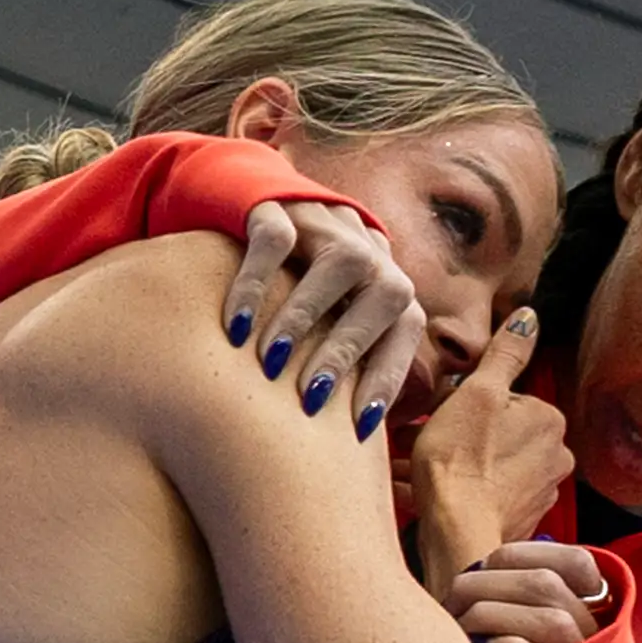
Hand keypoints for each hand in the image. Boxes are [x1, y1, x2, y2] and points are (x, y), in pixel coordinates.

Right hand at [226, 200, 424, 439]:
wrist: (254, 198)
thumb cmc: (296, 287)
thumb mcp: (328, 316)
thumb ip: (345, 360)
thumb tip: (355, 444)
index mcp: (385, 281)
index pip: (406, 327)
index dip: (388, 375)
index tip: (358, 425)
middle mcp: (368, 249)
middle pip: (384, 295)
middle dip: (346, 351)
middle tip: (307, 399)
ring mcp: (325, 221)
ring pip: (337, 264)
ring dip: (305, 317)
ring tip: (270, 364)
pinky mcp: (278, 205)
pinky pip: (274, 241)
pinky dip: (255, 284)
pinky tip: (235, 326)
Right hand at [403, 308, 569, 559]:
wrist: (456, 533)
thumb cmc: (460, 460)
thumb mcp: (477, 392)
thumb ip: (505, 354)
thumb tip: (529, 317)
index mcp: (549, 420)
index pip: (506, 399)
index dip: (467, 402)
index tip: (442, 413)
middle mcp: (556, 456)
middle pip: (500, 432)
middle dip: (463, 434)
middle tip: (424, 440)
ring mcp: (540, 493)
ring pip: (491, 464)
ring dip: (459, 463)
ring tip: (418, 469)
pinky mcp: (520, 522)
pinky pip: (487, 496)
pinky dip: (463, 491)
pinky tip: (432, 494)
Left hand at [445, 541, 610, 642]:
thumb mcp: (547, 635)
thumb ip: (528, 599)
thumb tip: (484, 566)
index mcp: (595, 610)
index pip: (575, 562)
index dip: (523, 555)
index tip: (483, 565)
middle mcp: (596, 634)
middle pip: (545, 584)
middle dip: (487, 584)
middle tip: (452, 599)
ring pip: (547, 619)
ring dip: (490, 614)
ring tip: (460, 626)